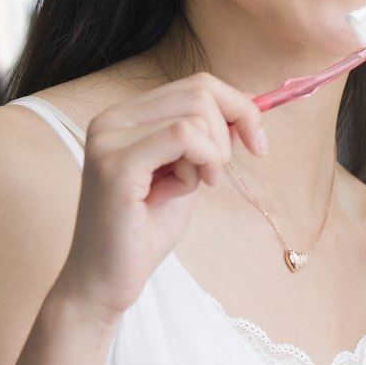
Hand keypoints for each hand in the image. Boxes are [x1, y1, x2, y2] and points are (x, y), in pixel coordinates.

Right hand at [55, 73, 265, 323]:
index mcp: (126, 116)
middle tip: (220, 173)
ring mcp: (108, 139)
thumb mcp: (187, 171)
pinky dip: (202, 162)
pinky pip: (184, 137)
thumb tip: (250, 104)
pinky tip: (185, 189)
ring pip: (196, 114)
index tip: (259, 143)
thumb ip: (209, 138)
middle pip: (201, 91)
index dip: (239, 107)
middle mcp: (111, 119)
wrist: (106, 280)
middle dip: (232, 130)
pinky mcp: (115, 165)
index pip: (197, 84)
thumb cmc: (146, 230)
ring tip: (193, 185)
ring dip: (213, 154)